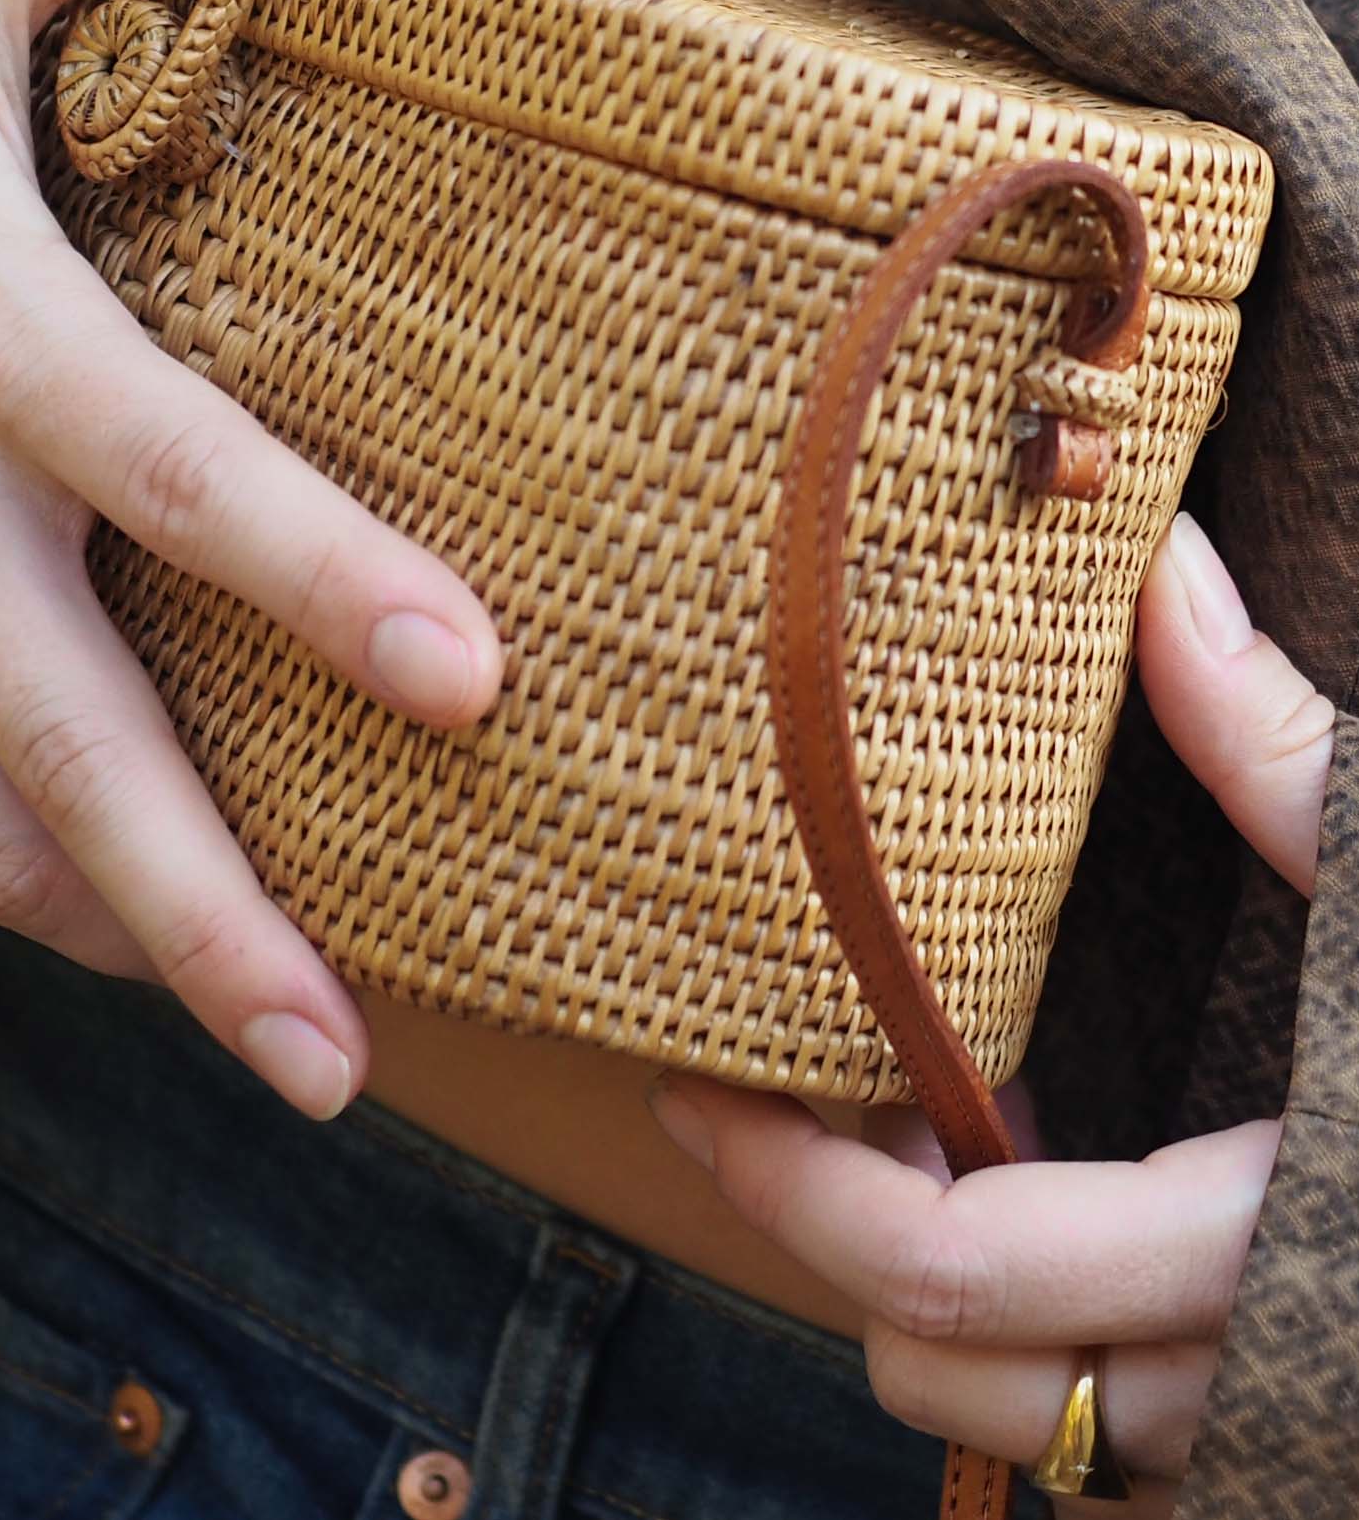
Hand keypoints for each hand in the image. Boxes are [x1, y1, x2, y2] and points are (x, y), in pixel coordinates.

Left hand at [648, 512, 1333, 1512]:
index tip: (701, 1086)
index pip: (956, 1271)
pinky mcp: (1314, 1452)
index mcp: (1280, 1247)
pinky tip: (1049, 1195)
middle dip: (839, 1238)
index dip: (794, 1188)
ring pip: (1021, 1430)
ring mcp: (1298, 1456)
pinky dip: (1038, 1348)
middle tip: (795, 1091)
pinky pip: (1113, 1453)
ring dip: (929, 1299)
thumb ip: (1285, 745)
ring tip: (923, 1128)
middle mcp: (1278, 1399)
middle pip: (945, 1368)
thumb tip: (1158, 568)